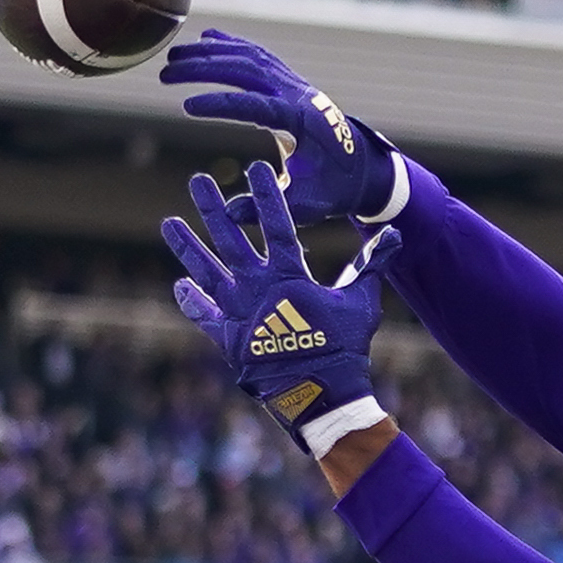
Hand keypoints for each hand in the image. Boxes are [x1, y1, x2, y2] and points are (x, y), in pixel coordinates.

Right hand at [160, 31, 408, 225]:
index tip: (186, 106)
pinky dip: (231, 45)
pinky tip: (204, 40)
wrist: (364, 169)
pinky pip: (258, 55)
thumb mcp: (309, 206)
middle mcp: (299, 95)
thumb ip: (272, 207)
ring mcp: (295, 84)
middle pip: (246, 69)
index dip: (220, 104)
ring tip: (172, 60)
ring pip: (249, 57)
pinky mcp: (291, 82)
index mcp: (303, 122)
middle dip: (203, 69)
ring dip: (209, 54)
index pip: (255, 105)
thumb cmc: (335, 190)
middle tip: (165, 77)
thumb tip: (230, 214)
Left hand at [164, 161, 393, 452]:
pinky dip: (191, 300)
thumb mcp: (361, 302)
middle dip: (213, 207)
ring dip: (187, 245)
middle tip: (198, 180)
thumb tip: (393, 234)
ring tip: (169, 222)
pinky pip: (203, 315)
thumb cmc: (344, 347)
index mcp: (290, 276)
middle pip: (230, 239)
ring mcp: (239, 312)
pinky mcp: (228, 339)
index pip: (275, 225)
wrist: (321, 394)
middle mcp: (258, 288)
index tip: (254, 168)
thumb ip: (371, 265)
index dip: (266, 195)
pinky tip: (180, 284)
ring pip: (206, 271)